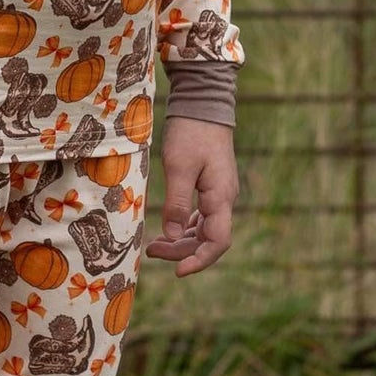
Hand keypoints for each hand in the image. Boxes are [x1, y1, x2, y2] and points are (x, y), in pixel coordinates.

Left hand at [145, 116, 238, 276]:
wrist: (203, 104)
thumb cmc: (191, 132)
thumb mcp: (178, 167)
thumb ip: (176, 203)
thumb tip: (171, 236)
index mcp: (221, 197)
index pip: (218, 242)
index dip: (199, 261)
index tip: (177, 272)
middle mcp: (224, 199)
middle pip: (208, 239)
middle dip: (182, 252)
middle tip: (151, 252)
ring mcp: (219, 193)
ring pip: (204, 229)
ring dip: (181, 241)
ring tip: (154, 246)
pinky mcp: (211, 186)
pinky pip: (202, 216)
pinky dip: (185, 227)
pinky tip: (168, 228)